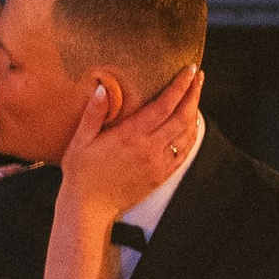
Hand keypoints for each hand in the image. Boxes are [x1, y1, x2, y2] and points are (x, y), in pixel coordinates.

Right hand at [61, 66, 202, 217]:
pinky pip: (183, 154)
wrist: (89, 208)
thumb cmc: (81, 173)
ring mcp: (157, 164)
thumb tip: (102, 88)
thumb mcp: (80, 140)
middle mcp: (149, 148)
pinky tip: (192, 126)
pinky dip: (192, 137)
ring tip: (196, 96)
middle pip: (182, 116)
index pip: (164, 105)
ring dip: (195, 113)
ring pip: (186, 134)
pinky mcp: (160, 177)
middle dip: (193, 94)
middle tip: (198, 77)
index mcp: (130, 135)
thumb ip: (93, 113)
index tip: (189, 70)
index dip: (180, 86)